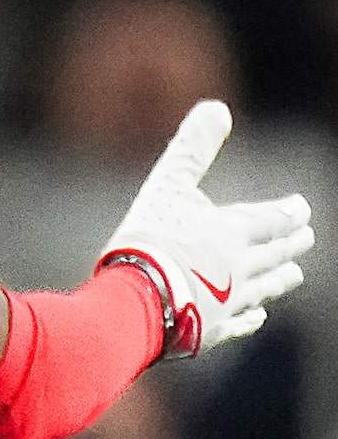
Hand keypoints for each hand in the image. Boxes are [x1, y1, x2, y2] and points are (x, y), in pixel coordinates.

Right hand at [98, 100, 311, 356]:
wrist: (133, 301)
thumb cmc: (149, 240)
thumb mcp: (166, 186)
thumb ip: (192, 149)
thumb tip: (217, 107)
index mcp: (234, 231)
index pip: (274, 219)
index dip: (289, 213)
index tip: (300, 209)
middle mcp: (241, 267)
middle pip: (275, 254)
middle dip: (291, 244)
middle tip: (305, 238)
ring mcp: (229, 302)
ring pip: (265, 288)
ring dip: (280, 279)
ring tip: (293, 274)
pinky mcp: (211, 331)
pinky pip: (241, 323)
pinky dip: (253, 317)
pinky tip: (258, 315)